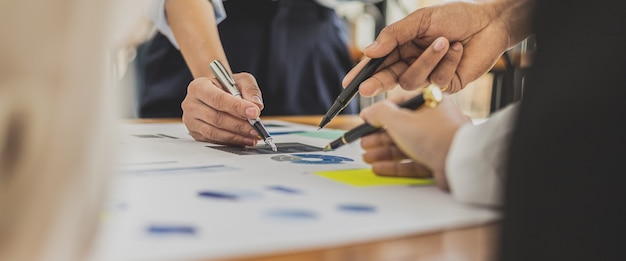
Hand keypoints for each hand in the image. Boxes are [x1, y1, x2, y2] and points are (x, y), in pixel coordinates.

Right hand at [181, 72, 264, 145]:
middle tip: (256, 128)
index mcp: (199, 87)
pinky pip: (214, 140)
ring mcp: (191, 120)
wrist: (214, 92)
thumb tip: (257, 105)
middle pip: (216, 118)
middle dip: (240, 125)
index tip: (254, 112)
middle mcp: (191, 104)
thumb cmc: (225, 85)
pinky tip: (244, 139)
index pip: (218, 99)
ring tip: (253, 136)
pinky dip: (231, 141)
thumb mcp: (240, 80)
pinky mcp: (196, 133)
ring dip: (236, 136)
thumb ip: (250, 90)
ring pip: (214, 132)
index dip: (237, 107)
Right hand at [349, 1, 513, 95]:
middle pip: (389, 78)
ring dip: (428, 60)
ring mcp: (429, 76)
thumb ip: (393, 36)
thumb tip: (369, 51)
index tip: (348, 83)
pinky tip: (457, 49)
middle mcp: (413, 63)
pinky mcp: (446, 85)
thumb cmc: (455, 16)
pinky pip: (437, 80)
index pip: (378, 63)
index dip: (363, 73)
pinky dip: (448, 61)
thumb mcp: (419, 20)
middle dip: (377, 83)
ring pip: (413, 80)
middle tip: (365, 89)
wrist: (489, 22)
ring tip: (444, 41)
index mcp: (402, 47)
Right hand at [359, 94, 470, 189]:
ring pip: (407, 146)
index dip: (381, 113)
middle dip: (379, 137)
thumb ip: (380, 114)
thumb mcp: (400, 120)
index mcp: (432, 102)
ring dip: (384, 152)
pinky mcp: (440, 162)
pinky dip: (396, 165)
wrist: (461, 163)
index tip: (366, 121)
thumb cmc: (434, 135)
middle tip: (363, 143)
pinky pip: (414, 162)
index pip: (401, 104)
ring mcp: (439, 142)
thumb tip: (368, 112)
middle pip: (402, 127)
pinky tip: (379, 168)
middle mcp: (437, 120)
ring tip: (367, 158)